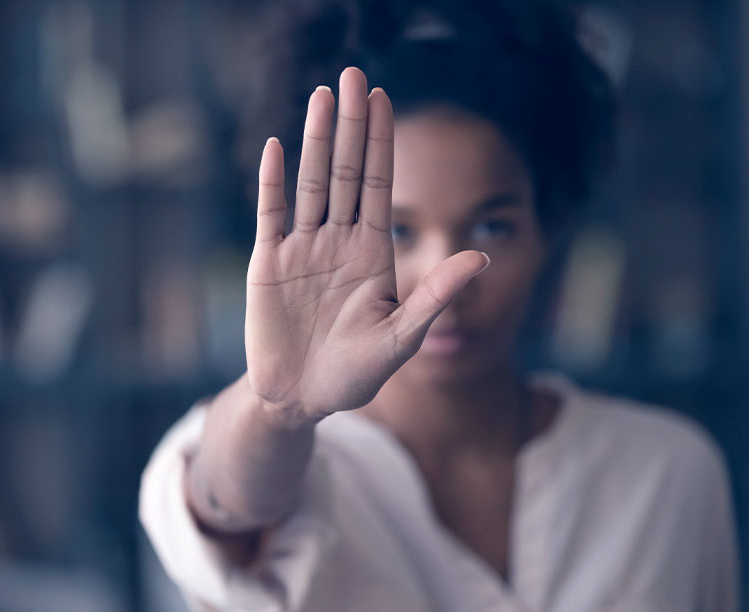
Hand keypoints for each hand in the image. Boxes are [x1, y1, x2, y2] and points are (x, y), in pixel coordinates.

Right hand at [245, 67, 489, 424]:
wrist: (301, 400)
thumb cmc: (355, 374)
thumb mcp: (402, 337)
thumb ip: (436, 295)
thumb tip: (482, 256)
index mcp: (372, 252)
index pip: (379, 185)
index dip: (382, 142)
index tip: (384, 98)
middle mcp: (338, 241)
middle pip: (346, 171)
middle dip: (352, 124)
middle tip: (352, 75)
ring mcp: (301, 249)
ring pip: (310, 183)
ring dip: (316, 141)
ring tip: (321, 96)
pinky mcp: (267, 265)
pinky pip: (270, 215)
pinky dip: (272, 183)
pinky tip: (276, 147)